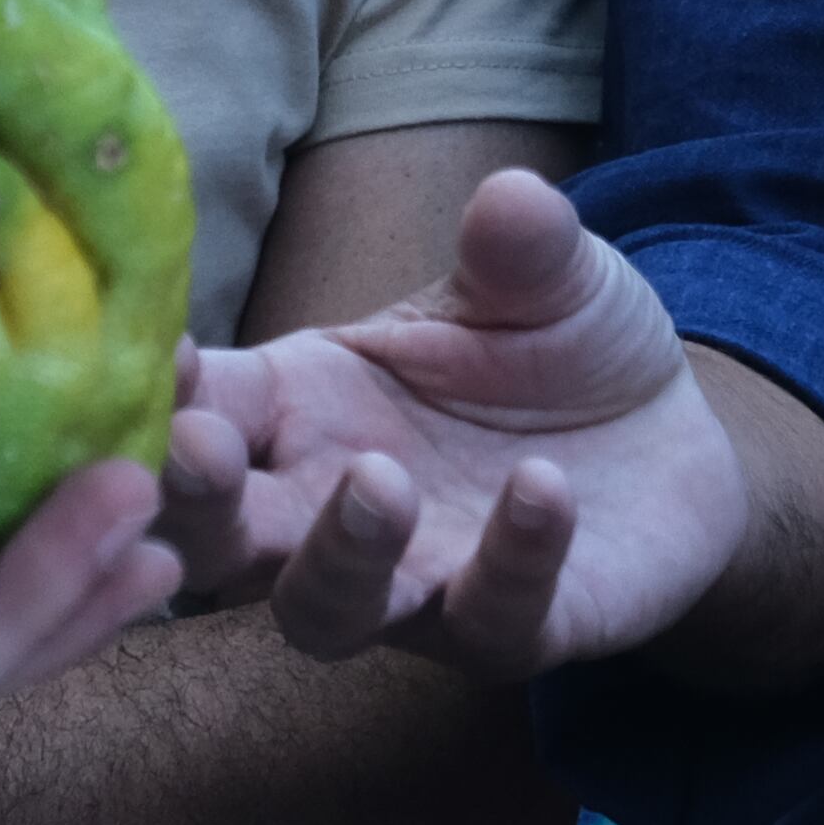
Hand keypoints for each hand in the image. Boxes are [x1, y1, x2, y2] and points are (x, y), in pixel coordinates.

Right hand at [157, 168, 747, 676]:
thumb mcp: (538, 275)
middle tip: (200, 452)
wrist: (667, 429)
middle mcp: (330, 505)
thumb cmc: (557, 343)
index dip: (165, 395)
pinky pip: (490, 620)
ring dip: (339, 556)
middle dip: (194, 507)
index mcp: (306, 404)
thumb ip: (517, 244)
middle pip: (219, 542)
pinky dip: (512, 559)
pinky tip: (544, 488)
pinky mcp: (510, 631)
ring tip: (380, 481)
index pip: (203, 409)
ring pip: (325, 613)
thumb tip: (514, 194)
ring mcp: (414, 584)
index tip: (155, 356)